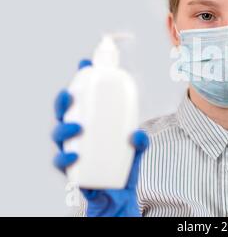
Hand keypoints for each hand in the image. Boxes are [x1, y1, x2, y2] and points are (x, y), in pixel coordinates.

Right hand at [52, 59, 149, 216]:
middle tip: (70, 94)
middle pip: (65, 113)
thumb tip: (137, 134)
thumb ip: (141, 140)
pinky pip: (61, 162)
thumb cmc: (124, 162)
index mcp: (92, 121)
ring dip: (64, 128)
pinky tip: (74, 156)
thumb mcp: (137, 148)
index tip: (85, 63)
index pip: (85, 98)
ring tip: (77, 127)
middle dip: (64, 100)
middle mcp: (78, 133)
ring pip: (58, 135)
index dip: (83, 80)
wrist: (119, 193)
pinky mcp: (71, 169)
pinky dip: (65, 159)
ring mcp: (72, 149)